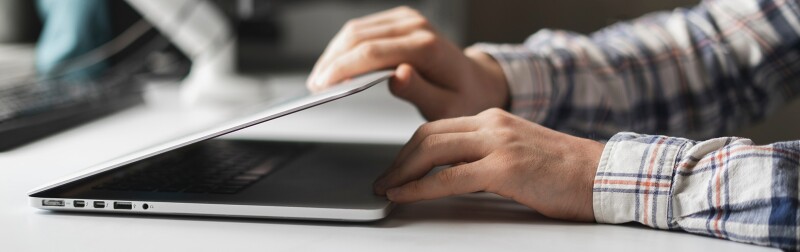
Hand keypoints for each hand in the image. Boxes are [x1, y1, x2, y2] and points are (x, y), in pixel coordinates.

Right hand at [307, 6, 508, 120]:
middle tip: (315, 86)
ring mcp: (408, 20)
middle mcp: (416, 27)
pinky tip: (335, 65)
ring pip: (357, 29)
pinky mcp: (401, 20)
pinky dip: (344, 46)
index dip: (342, 67)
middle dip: (332, 61)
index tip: (322, 85)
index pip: (373, 52)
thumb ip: (420, 92)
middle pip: (359, 36)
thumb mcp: (447, 108)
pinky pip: (364, 28)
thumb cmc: (463, 98)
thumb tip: (397, 75)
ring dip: (334, 52)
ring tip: (320, 78)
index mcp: (427, 49)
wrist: (478, 81)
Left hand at [373, 108, 603, 220]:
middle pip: (428, 136)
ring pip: (433, 150)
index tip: (396, 167)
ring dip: (403, 172)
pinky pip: (450, 177)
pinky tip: (407, 195)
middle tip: (384, 180)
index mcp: (494, 120)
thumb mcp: (518, 152)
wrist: (603, 175)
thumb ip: (486, 156)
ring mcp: (498, 143)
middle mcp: (492, 125)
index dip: (410, 149)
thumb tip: (452, 175)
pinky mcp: (505, 168)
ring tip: (389, 189)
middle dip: (399, 160)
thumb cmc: (566, 172)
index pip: (438, 128)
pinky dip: (421, 187)